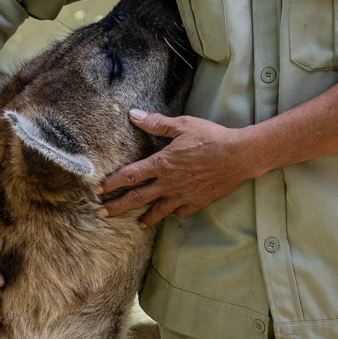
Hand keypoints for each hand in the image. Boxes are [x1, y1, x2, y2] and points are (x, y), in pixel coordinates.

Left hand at [98, 110, 258, 226]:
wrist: (239, 156)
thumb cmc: (211, 138)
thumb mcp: (183, 125)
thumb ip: (156, 122)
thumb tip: (133, 114)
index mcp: (162, 164)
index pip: (130, 175)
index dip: (112, 183)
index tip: (98, 190)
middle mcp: (169, 183)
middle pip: (137, 198)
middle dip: (117, 207)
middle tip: (101, 214)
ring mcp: (183, 195)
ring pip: (157, 211)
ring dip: (144, 218)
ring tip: (135, 223)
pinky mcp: (198, 202)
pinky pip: (180, 212)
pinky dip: (172, 213)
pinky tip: (170, 213)